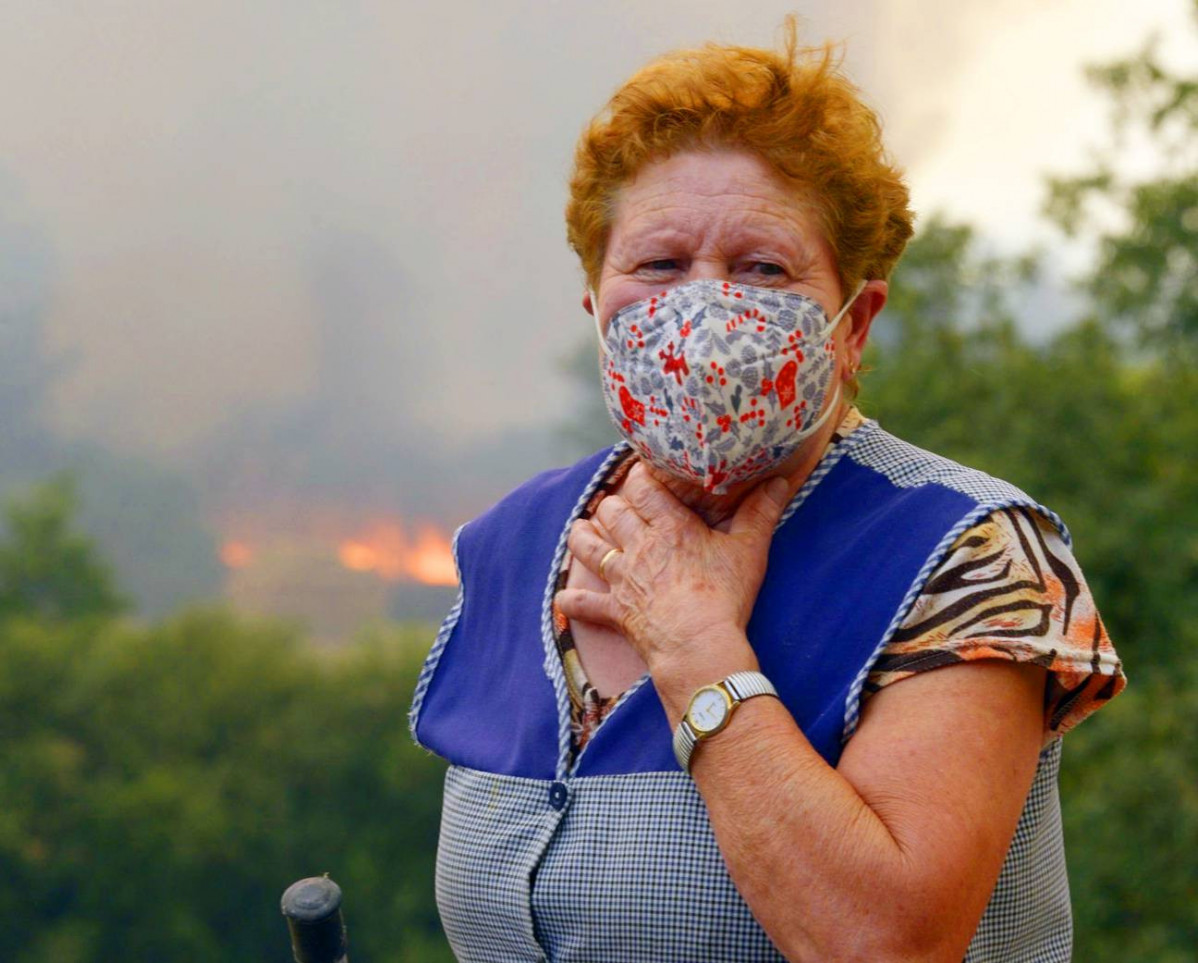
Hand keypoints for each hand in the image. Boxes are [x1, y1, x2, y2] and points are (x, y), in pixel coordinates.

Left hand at [555, 461, 791, 691]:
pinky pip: (584, 604)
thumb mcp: (749, 550)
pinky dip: (573, 601)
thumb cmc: (725, 596)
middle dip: (611, 504)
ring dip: (582, 537)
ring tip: (582, 530)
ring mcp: (623, 579)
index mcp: (670, 527)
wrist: (698, 645)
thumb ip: (761, 513)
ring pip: (589, 548)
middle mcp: (639, 547)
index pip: (643, 487)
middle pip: (612, 512)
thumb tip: (779, 481)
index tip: (641, 472)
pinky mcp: (616, 611)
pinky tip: (564, 598)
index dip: (639, 476)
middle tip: (615, 503)